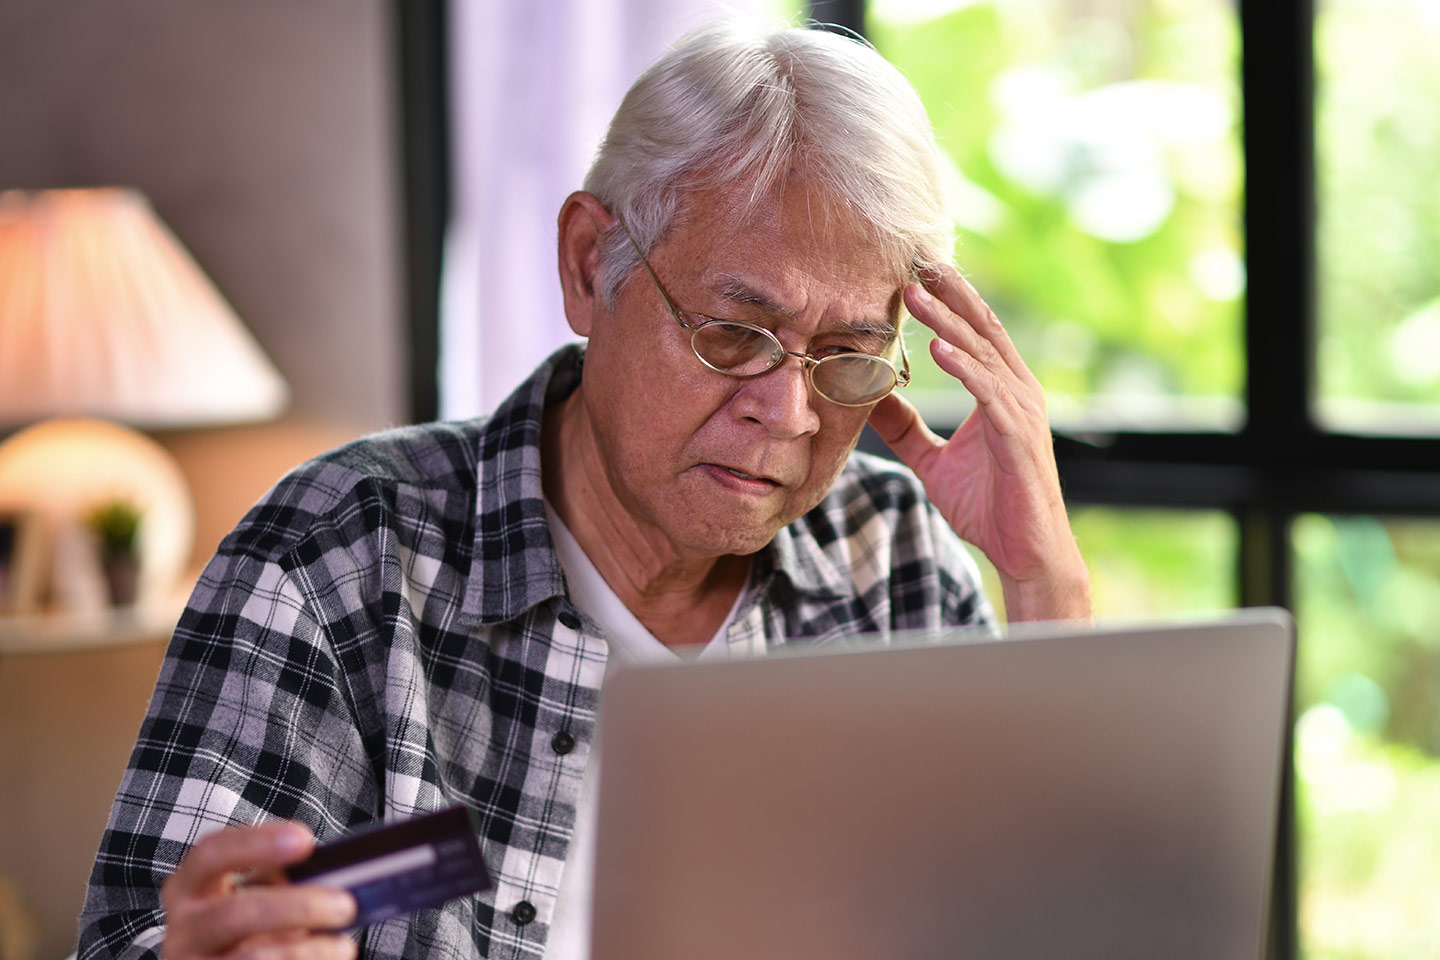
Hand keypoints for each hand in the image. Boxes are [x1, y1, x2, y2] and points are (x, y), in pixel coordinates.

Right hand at [162, 822, 356, 959]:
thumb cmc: (256, 925)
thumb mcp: (261, 895)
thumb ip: (283, 880)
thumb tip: (337, 872)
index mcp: (190, 887)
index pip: (212, 854)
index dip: (256, 844)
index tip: (306, 840)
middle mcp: (183, 929)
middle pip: (235, 914)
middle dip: (297, 907)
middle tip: (345, 904)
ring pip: (251, 958)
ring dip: (306, 951)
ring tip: (343, 947)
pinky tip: (328, 959)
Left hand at [868, 266, 1090, 621]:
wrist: (1023, 552)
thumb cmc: (987, 507)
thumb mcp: (933, 461)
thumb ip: (906, 430)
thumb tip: (872, 402)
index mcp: (1002, 390)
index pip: (974, 332)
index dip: (948, 299)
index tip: (914, 270)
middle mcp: (1018, 391)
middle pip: (980, 328)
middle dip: (948, 292)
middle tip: (915, 260)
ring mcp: (1021, 411)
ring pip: (981, 353)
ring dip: (947, 320)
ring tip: (914, 295)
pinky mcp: (1019, 436)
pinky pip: (989, 392)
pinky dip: (965, 367)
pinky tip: (939, 347)